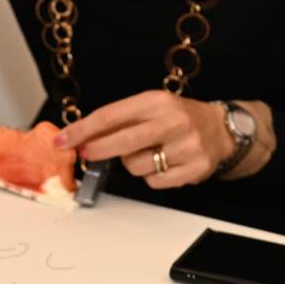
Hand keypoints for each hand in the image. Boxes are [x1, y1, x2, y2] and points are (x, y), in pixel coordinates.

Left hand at [55, 90, 233, 188]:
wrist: (222, 130)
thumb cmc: (177, 118)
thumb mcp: (150, 108)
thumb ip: (119, 121)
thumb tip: (81, 138)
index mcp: (157, 101)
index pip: (111, 115)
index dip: (82, 130)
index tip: (63, 140)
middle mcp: (173, 121)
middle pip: (123, 142)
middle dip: (98, 151)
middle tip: (86, 154)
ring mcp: (186, 146)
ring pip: (136, 166)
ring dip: (132, 164)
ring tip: (148, 153)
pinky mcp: (194, 169)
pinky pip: (154, 182)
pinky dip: (151, 177)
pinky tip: (163, 164)